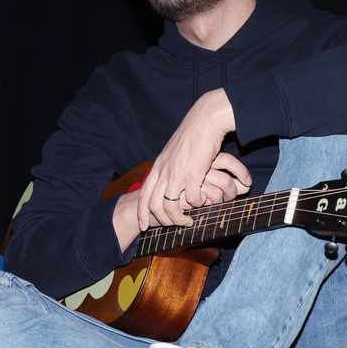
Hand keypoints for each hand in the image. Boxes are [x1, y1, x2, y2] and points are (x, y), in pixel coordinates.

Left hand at [137, 89, 249, 229]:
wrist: (205, 121)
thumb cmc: (193, 136)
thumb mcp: (173, 152)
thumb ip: (168, 166)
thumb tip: (167, 179)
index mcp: (158, 166)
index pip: (144, 195)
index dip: (141, 213)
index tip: (143, 226)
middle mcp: (164, 172)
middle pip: (154, 206)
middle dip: (162, 221)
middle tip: (173, 226)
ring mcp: (177, 174)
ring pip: (170, 207)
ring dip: (179, 218)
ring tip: (188, 221)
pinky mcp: (193, 174)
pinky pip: (191, 199)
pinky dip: (196, 205)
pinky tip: (202, 203)